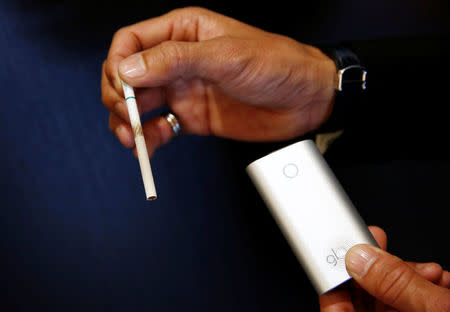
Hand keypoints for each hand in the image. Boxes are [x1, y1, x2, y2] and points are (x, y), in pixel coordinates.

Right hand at [101, 7, 335, 155]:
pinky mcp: (193, 117)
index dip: (119, 64)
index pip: (132, 41)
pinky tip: (148, 148)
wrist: (306, 100)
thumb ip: (176, 60)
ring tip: (131, 139)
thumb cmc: (276, 65)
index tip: (121, 88)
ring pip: (140, 104)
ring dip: (128, 122)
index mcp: (184, 31)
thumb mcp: (226, 56)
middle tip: (126, 117)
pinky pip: (160, 127)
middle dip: (120, 97)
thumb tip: (128, 68)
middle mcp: (179, 60)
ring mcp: (184, 90)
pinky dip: (149, 138)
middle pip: (129, 75)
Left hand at [319, 226, 449, 311]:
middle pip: (367, 302)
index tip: (340, 257)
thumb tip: (362, 260)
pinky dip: (425, 289)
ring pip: (392, 301)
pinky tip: (439, 281)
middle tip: (379, 247)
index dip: (337, 283)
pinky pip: (413, 306)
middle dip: (377, 272)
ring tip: (427, 271)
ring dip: (406, 278)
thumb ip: (397, 285)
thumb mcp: (438, 311)